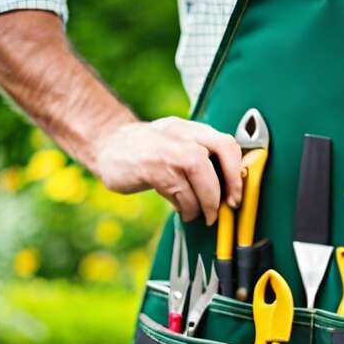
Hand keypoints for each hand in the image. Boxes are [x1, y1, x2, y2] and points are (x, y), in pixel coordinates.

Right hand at [87, 117, 242, 223]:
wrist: (106, 145)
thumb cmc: (146, 151)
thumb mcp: (175, 145)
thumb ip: (199, 158)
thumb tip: (227, 189)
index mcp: (190, 129)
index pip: (226, 142)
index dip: (237, 170)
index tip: (237, 194)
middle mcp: (181, 133)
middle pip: (220, 150)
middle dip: (229, 184)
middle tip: (226, 207)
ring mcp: (166, 148)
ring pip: (201, 173)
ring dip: (205, 202)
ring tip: (199, 214)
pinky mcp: (151, 167)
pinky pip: (180, 190)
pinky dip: (186, 207)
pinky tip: (182, 210)